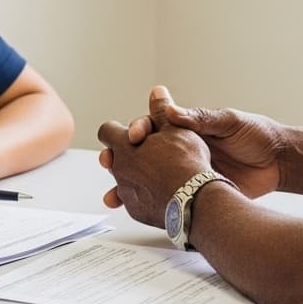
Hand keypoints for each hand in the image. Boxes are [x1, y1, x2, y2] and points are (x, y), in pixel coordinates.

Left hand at [96, 87, 211, 227]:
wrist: (195, 200)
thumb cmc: (187, 162)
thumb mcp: (176, 129)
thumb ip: (162, 111)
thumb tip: (157, 92)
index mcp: (125, 145)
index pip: (107, 132)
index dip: (115, 130)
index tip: (127, 133)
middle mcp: (120, 168)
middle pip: (112, 158)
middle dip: (124, 155)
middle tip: (141, 154)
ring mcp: (126, 192)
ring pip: (121, 181)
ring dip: (132, 177)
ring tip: (152, 176)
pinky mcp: (136, 211)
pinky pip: (133, 201)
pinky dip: (142, 196)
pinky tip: (159, 193)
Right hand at [122, 86, 283, 197]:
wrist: (280, 163)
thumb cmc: (257, 135)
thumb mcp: (230, 122)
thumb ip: (202, 119)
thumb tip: (170, 111)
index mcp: (188, 127)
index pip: (153, 125)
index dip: (139, 129)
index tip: (134, 136)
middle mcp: (181, 149)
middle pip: (142, 153)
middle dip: (122, 157)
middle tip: (109, 163)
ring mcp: (186, 171)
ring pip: (148, 178)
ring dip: (127, 185)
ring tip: (112, 196)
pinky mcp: (195, 190)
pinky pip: (165, 197)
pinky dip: (146, 204)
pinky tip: (132, 209)